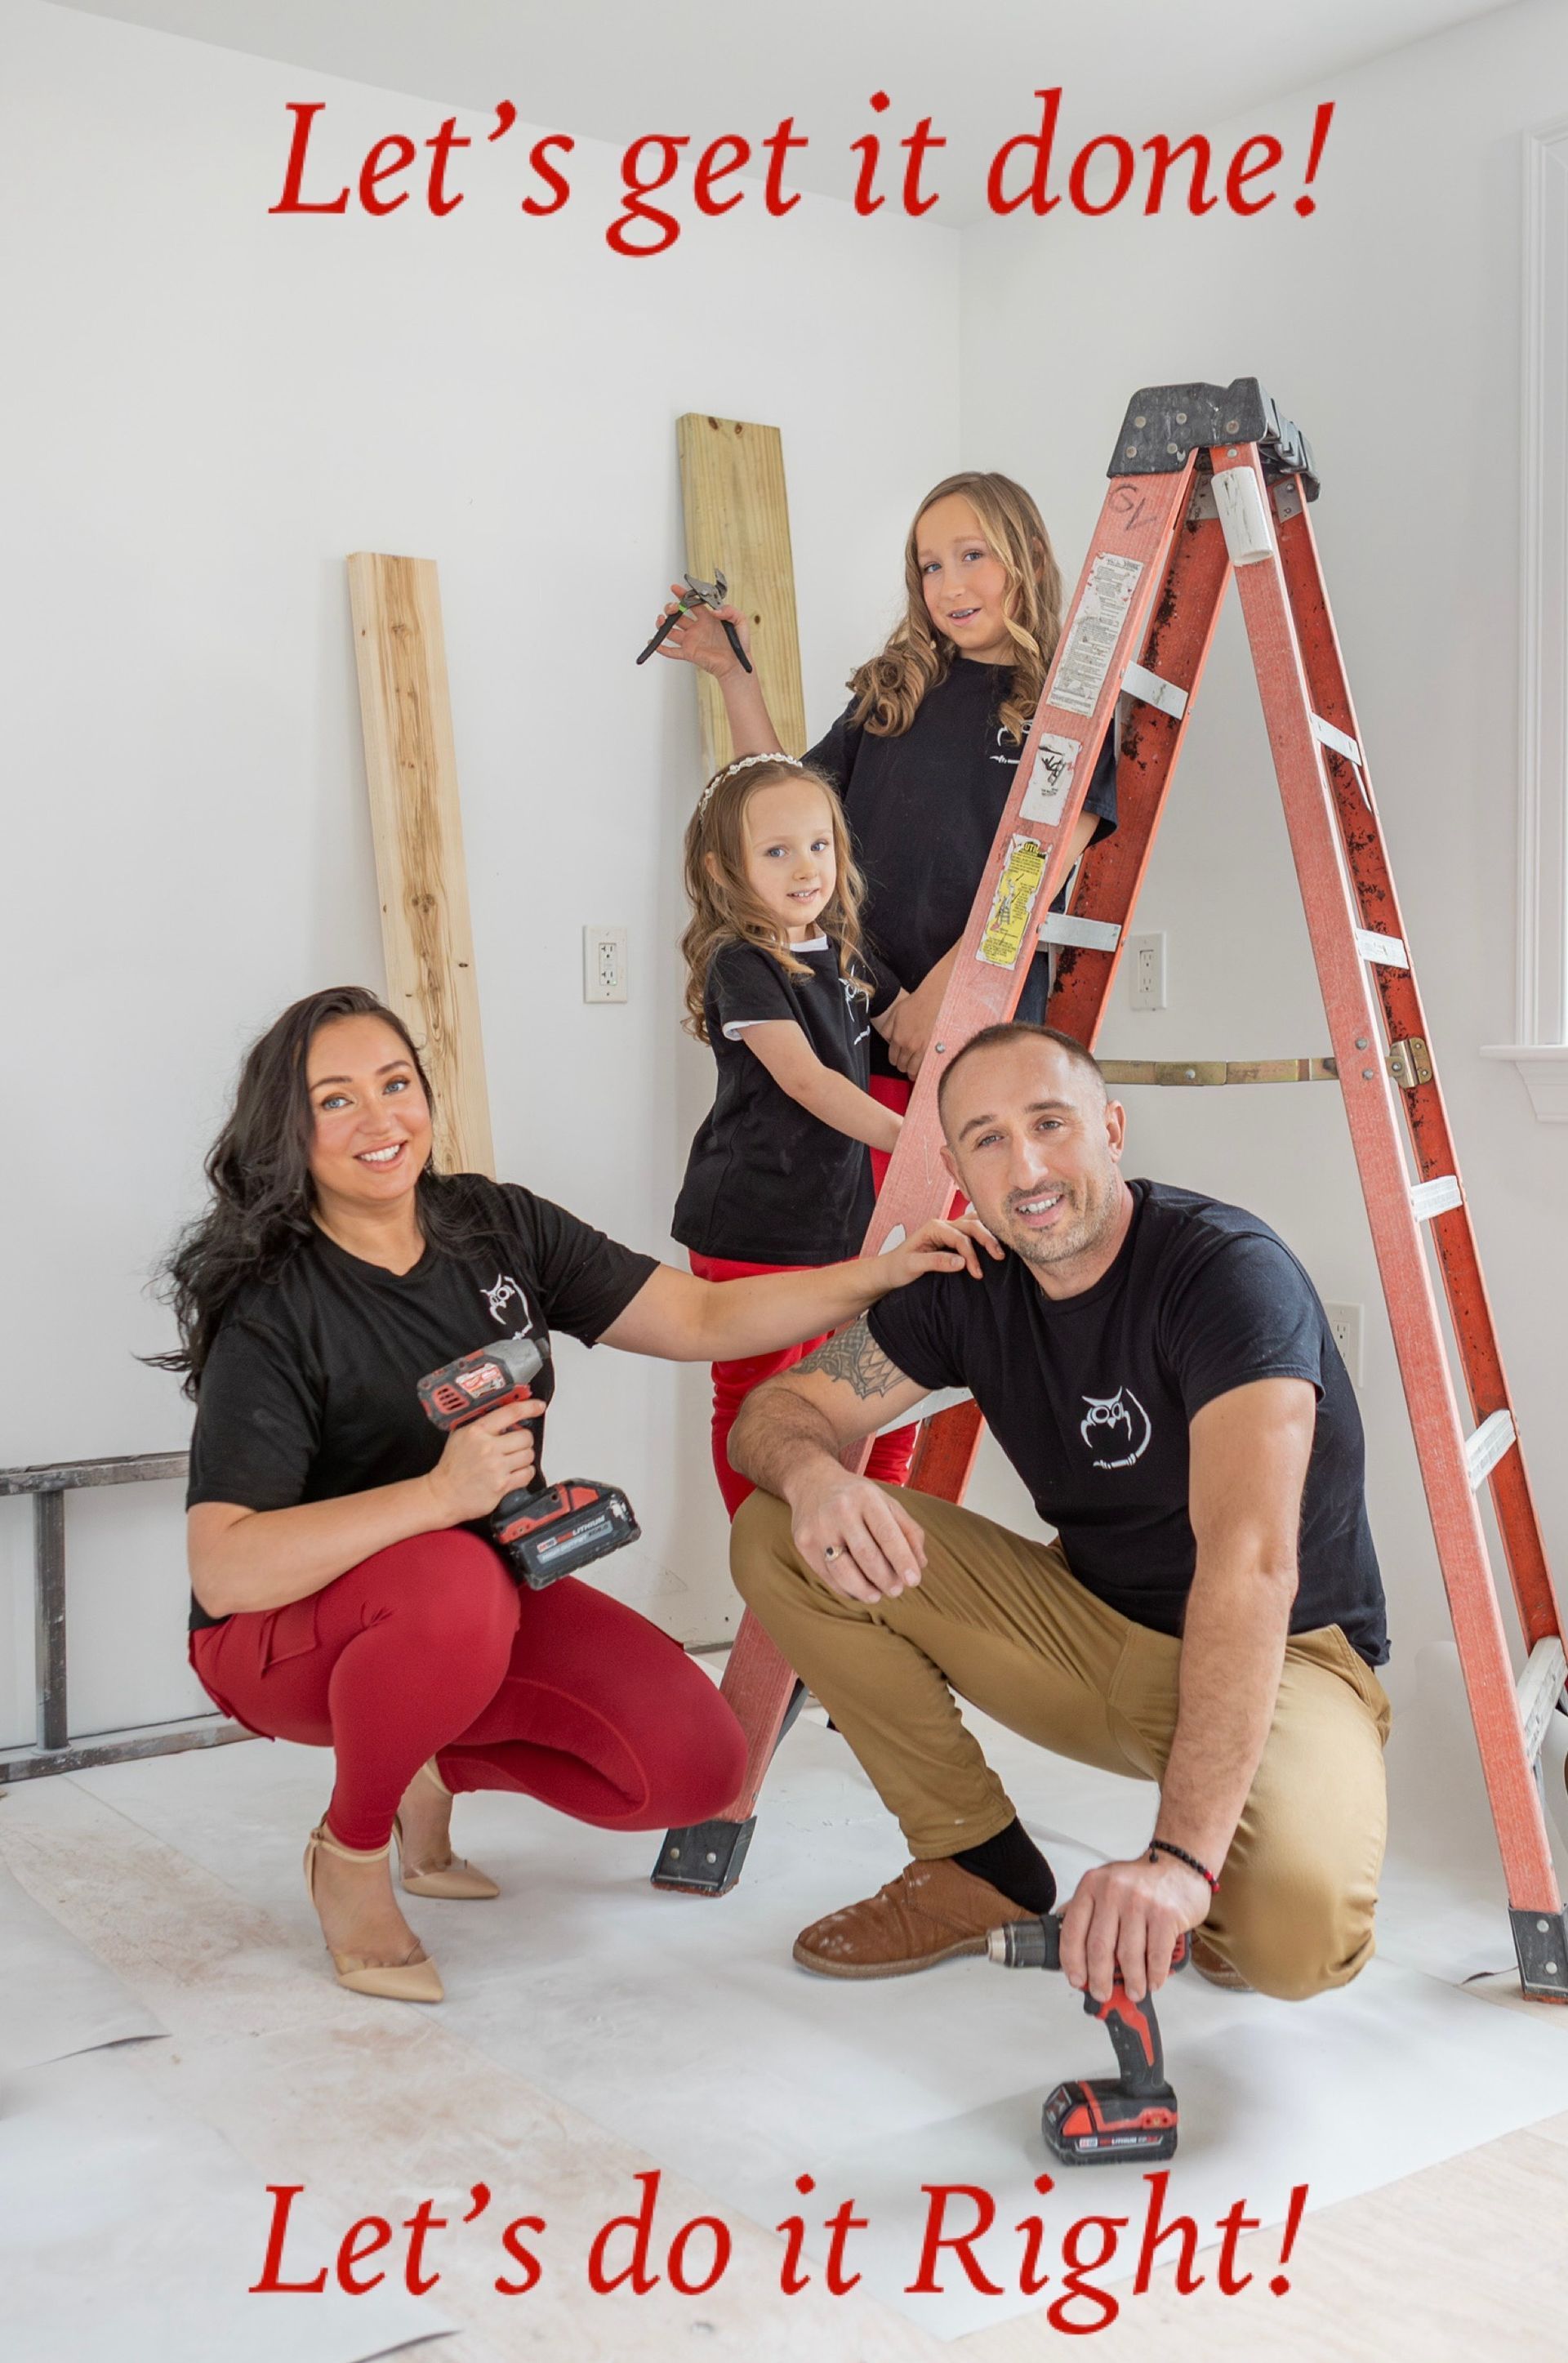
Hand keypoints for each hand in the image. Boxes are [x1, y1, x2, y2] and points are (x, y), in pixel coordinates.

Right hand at [424, 1398, 543, 1525]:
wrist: (443, 1494)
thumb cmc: (451, 1467)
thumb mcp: (460, 1436)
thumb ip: (482, 1426)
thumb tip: (505, 1417)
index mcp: (477, 1431)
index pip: (510, 1412)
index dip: (529, 1407)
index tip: (538, 1407)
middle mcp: (488, 1447)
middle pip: (525, 1437)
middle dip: (523, 1441)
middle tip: (515, 1446)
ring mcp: (496, 1467)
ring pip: (528, 1455)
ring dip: (524, 1458)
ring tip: (511, 1461)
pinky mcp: (502, 1485)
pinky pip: (527, 1474)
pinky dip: (525, 1473)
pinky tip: (514, 1473)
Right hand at [650, 583, 751, 680]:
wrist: (736, 665)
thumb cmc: (739, 645)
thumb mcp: (740, 621)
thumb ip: (730, 611)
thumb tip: (716, 611)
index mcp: (708, 618)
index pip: (692, 603)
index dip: (683, 595)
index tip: (675, 588)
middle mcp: (697, 628)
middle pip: (678, 615)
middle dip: (672, 609)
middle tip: (672, 608)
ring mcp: (692, 641)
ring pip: (672, 631)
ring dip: (663, 625)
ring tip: (661, 621)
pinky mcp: (689, 653)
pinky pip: (672, 651)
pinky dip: (662, 648)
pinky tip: (654, 643)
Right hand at [791, 1470, 927, 1602]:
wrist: (812, 1481)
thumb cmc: (857, 1496)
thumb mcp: (886, 1502)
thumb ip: (908, 1530)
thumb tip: (920, 1564)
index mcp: (865, 1497)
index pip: (887, 1534)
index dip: (903, 1561)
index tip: (914, 1581)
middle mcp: (839, 1510)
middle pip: (866, 1556)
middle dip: (886, 1579)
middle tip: (897, 1591)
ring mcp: (818, 1527)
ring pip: (843, 1571)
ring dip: (865, 1590)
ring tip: (877, 1595)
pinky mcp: (803, 1543)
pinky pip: (828, 1576)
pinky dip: (847, 1589)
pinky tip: (858, 1589)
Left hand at [879, 1213, 1002, 1287]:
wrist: (889, 1270)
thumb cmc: (898, 1267)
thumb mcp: (913, 1266)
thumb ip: (937, 1262)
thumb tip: (962, 1263)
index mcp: (934, 1227)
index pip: (960, 1237)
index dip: (971, 1254)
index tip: (977, 1273)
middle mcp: (943, 1224)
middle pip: (972, 1225)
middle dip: (987, 1240)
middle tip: (999, 1257)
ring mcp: (948, 1229)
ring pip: (974, 1224)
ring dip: (988, 1234)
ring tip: (1001, 1250)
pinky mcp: (952, 1238)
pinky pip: (972, 1231)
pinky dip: (985, 1233)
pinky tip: (995, 1241)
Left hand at [882, 964, 948, 1078]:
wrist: (931, 1001)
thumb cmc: (913, 1005)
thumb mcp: (893, 1015)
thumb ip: (886, 1030)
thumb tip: (887, 1041)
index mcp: (898, 1039)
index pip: (892, 1058)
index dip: (893, 1060)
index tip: (895, 1059)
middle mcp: (909, 1046)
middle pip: (902, 1066)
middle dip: (901, 1065)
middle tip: (903, 1064)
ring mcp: (922, 1049)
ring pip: (914, 1069)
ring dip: (911, 1071)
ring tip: (911, 1071)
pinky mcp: (933, 1049)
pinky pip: (926, 1065)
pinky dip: (922, 1069)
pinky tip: (922, 1069)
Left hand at [1058, 1852, 1212, 2004]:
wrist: (1179, 1865)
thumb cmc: (1140, 1881)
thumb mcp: (1104, 1883)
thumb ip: (1086, 1910)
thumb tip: (1067, 1944)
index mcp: (1092, 1885)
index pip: (1072, 1929)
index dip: (1071, 1961)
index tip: (1076, 1979)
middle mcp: (1113, 1891)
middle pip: (1099, 1947)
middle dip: (1099, 1978)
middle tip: (1102, 1993)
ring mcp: (1140, 1902)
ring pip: (1128, 1955)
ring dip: (1131, 1981)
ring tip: (1134, 1991)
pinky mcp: (1166, 1914)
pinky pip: (1156, 1955)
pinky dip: (1154, 1975)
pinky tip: (1153, 1981)